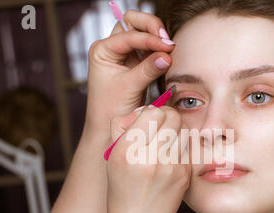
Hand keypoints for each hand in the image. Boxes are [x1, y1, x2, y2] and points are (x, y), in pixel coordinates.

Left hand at [84, 10, 175, 138]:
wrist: (108, 128)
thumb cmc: (110, 109)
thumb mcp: (128, 88)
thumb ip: (147, 69)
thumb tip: (168, 55)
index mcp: (103, 50)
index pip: (128, 35)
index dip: (149, 39)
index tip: (167, 46)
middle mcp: (113, 48)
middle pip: (133, 23)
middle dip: (151, 27)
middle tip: (167, 40)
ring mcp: (126, 55)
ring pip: (144, 33)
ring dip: (157, 37)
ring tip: (170, 48)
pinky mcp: (137, 64)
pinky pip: (151, 49)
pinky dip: (160, 50)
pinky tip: (169, 56)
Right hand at [105, 105, 190, 212]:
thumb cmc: (122, 189)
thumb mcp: (111, 157)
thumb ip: (122, 127)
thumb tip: (145, 109)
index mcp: (127, 152)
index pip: (153, 112)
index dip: (152, 112)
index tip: (148, 121)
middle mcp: (150, 159)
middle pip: (173, 117)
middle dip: (167, 117)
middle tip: (160, 128)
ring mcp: (170, 169)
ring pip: (184, 130)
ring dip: (175, 131)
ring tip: (164, 144)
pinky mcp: (184, 176)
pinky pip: (187, 148)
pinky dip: (179, 149)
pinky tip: (169, 161)